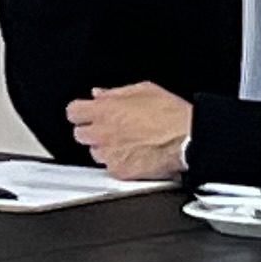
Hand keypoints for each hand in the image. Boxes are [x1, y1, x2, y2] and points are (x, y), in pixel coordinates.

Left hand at [69, 82, 194, 179]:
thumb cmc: (171, 115)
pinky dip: (119, 162)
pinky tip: (134, 154)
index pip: (73, 112)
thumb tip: (100, 94)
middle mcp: (102, 134)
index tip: (87, 112)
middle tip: (110, 127)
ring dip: (105, 147)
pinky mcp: (119, 172)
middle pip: (80, 134)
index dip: (81, 112)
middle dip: (92, 130)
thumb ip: (115, 92)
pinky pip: (110, 167)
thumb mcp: (144, 90)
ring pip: (94, 152)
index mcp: (105, 111)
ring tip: (127, 141)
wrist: (187, 139)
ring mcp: (109, 155)